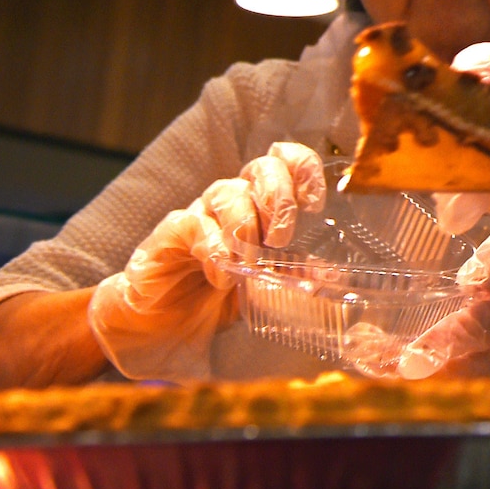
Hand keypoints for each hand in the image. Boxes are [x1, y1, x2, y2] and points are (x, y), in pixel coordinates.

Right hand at [87, 142, 324, 380]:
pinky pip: (195, 224)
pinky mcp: (172, 232)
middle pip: (262, 168)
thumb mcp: (263, 289)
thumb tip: (330, 274)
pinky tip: (222, 274)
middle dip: (279, 197)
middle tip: (281, 237)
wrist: (159, 325)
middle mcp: (232, 200)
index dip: (303, 169)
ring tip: (250, 261)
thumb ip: (292, 277)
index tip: (315, 202)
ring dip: (246, 224)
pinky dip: (214, 248)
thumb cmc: (214, 298)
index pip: (285, 162)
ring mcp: (201, 213)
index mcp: (261, 204)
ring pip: (228, 193)